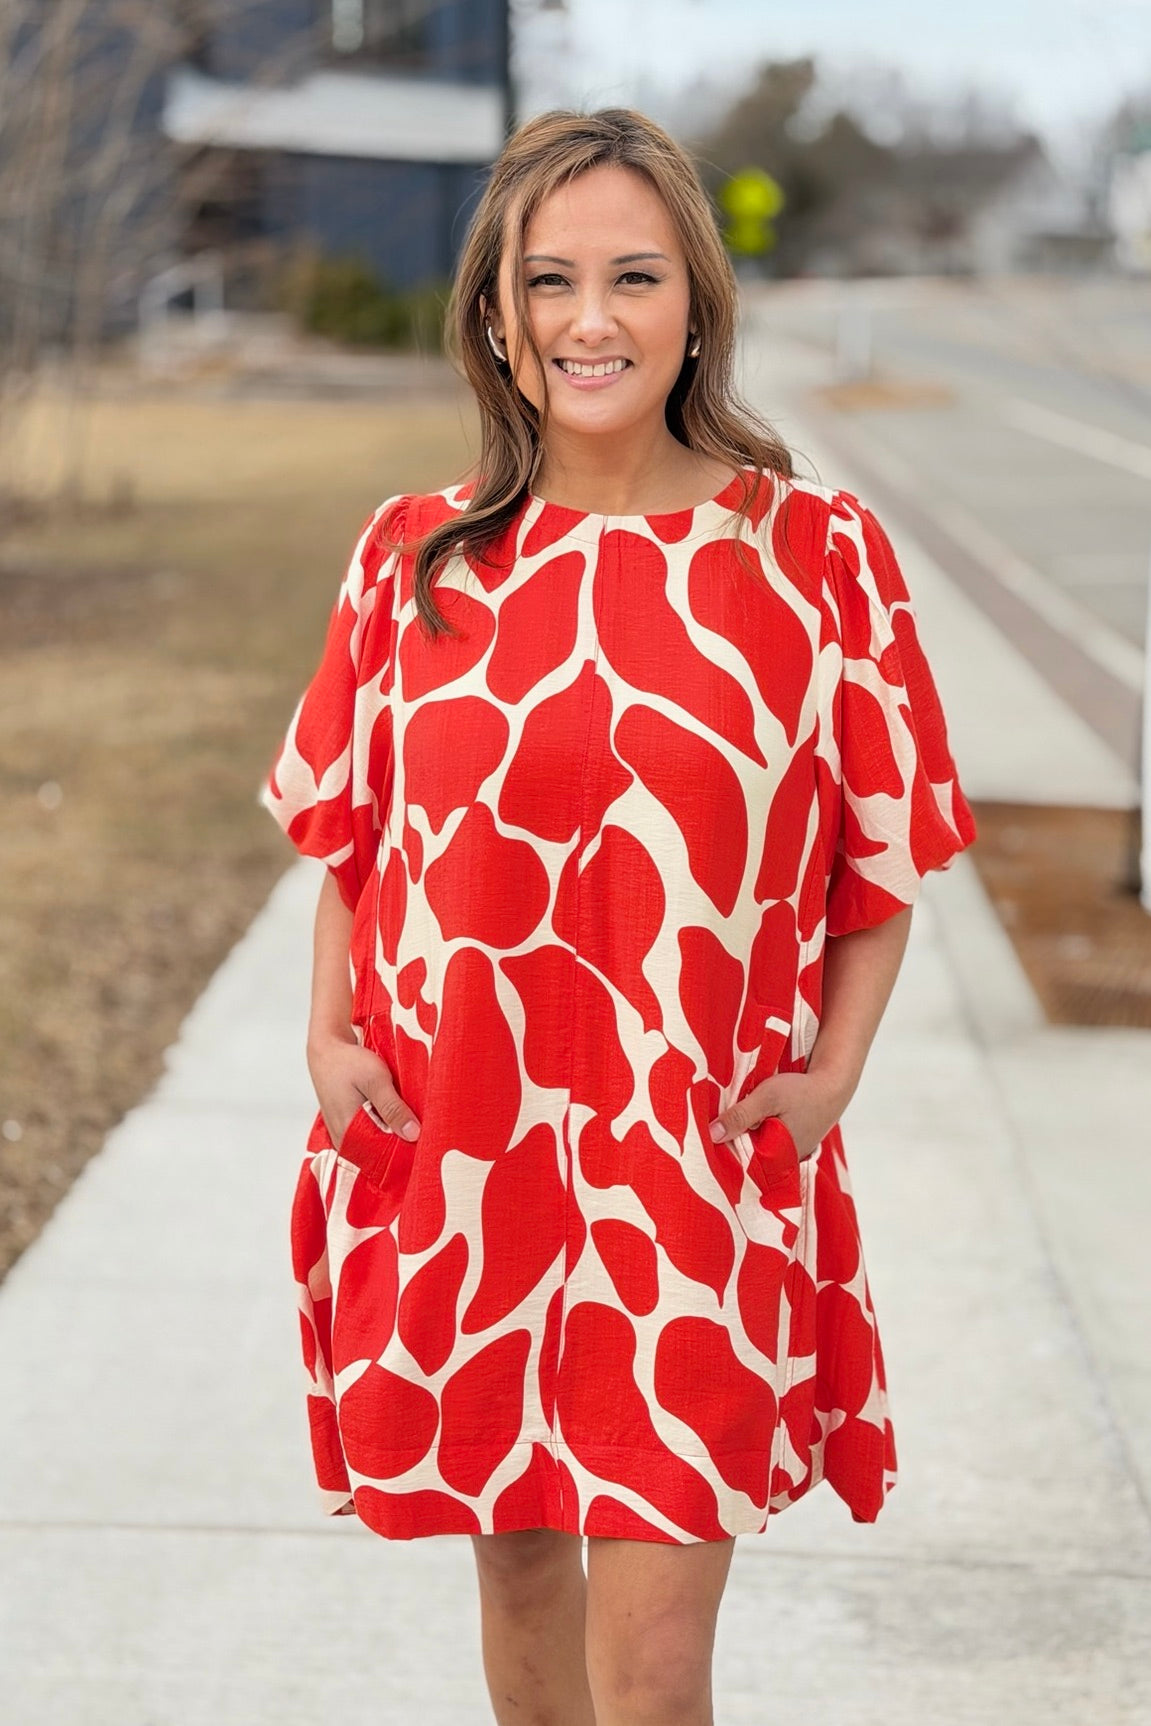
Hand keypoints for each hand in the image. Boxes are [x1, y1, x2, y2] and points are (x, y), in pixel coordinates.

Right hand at [306, 1028, 419, 1149]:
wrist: (327, 1051)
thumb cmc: (347, 1063)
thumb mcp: (375, 1080)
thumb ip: (392, 1108)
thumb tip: (413, 1134)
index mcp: (349, 1134)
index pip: (384, 1158)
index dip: (407, 1150)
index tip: (428, 1141)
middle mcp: (345, 1141)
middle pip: (381, 1154)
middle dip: (404, 1144)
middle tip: (426, 1131)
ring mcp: (346, 1136)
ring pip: (377, 1145)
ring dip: (395, 1135)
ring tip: (414, 1122)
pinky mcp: (349, 1128)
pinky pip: (371, 1136)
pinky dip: (386, 1129)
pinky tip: (399, 1118)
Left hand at [709, 1069, 852, 1162]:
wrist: (831, 1087)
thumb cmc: (801, 1092)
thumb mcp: (767, 1097)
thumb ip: (741, 1116)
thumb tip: (712, 1134)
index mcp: (775, 1160)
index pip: (736, 1165)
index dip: (717, 1154)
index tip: (699, 1143)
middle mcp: (780, 1166)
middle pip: (743, 1161)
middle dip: (725, 1148)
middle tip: (703, 1133)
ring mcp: (785, 1159)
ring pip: (752, 1154)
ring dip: (738, 1141)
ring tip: (718, 1128)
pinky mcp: (786, 1149)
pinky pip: (762, 1148)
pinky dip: (751, 1137)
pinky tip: (740, 1126)